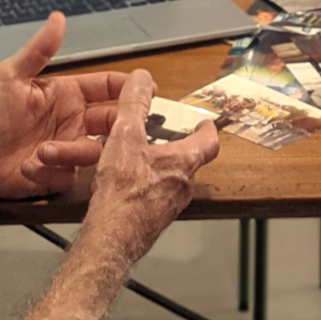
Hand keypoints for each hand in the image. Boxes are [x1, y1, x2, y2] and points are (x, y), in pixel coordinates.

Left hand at [0, 13, 128, 197]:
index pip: (109, 88)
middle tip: (116, 131)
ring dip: (69, 152)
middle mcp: (72, 121)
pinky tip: (28, 166)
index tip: (148, 88)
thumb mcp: (12, 76)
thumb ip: (40, 50)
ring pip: (94, 152)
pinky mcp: (58, 174)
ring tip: (41, 151)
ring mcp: (67, 148)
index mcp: (68, 95)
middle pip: (113, 122)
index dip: (130, 88)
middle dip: (117, 127)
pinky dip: (51, 171)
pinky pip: (71, 176)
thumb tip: (58, 18)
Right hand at [82, 69, 219, 262]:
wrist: (111, 239)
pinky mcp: (151, 220)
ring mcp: (168, 206)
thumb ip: (134, 105)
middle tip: (159, 136)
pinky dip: (137, 186)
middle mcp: (182, 186)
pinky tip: (114, 184)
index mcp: (183, 163)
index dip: (206, 129)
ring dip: (151, 166)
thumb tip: (141, 79)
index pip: (209, 142)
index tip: (203, 122)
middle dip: (171, 146)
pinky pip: (150, 197)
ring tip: (129, 159)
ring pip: (166, 179)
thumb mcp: (125, 137)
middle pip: (186, 160)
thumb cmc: (124, 195)